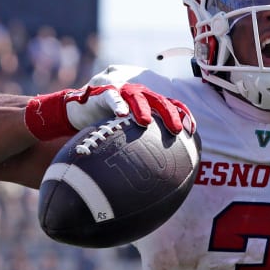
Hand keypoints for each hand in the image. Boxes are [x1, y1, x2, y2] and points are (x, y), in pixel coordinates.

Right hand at [25, 83, 195, 140]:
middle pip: (160, 100)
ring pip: (137, 96)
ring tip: (144, 122)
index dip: (184, 115)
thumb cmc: (106, 126)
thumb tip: (159, 178)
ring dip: (142, 108)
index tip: (192, 130)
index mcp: (149, 103)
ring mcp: (121, 91)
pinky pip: (111, 97)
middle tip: (176, 130)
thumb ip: (142, 147)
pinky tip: (120, 114)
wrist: (77, 112)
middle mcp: (139, 94)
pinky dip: (116, 104)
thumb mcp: (126, 135)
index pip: (172, 105)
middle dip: (170, 114)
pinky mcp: (102, 92)